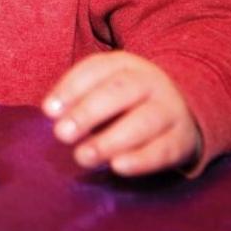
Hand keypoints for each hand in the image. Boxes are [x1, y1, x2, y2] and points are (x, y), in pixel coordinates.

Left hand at [42, 51, 200, 176]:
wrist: (182, 107)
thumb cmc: (126, 98)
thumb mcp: (103, 86)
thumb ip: (77, 96)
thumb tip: (52, 111)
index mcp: (124, 63)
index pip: (94, 70)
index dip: (70, 89)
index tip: (48, 110)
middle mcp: (149, 81)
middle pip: (119, 92)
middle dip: (87, 112)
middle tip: (61, 134)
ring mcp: (170, 108)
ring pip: (143, 121)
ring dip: (111, 140)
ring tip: (83, 156)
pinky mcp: (182, 138)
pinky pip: (163, 149)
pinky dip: (140, 159)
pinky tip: (117, 166)